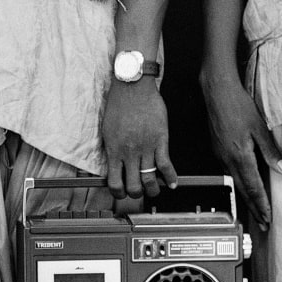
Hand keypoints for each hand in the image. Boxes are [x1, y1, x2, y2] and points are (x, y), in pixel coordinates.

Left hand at [102, 79, 176, 201]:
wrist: (132, 87)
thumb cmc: (119, 104)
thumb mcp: (108, 129)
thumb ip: (112, 148)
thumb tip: (114, 162)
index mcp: (114, 151)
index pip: (114, 182)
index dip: (118, 193)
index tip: (122, 193)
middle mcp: (129, 152)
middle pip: (134, 186)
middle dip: (137, 194)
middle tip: (139, 192)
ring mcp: (145, 147)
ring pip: (150, 179)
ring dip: (153, 190)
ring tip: (155, 190)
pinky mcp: (160, 140)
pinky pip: (166, 164)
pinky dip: (171, 177)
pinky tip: (173, 183)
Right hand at [200, 69, 281, 228]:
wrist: (217, 92)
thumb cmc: (238, 105)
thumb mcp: (260, 128)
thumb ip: (270, 151)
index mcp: (240, 156)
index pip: (253, 187)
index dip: (262, 205)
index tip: (268, 218)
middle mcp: (228, 159)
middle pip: (243, 190)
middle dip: (254, 209)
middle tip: (263, 224)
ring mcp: (220, 155)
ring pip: (236, 182)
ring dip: (247, 197)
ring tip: (257, 209)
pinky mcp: (218, 149)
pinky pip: (230, 171)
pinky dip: (240, 183)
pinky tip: (246, 184)